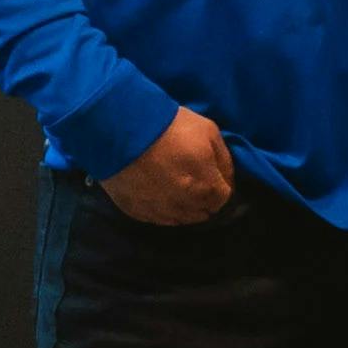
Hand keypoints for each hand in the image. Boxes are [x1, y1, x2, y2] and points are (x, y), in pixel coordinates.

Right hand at [97, 106, 236, 226]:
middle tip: (196, 182)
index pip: (223, 199)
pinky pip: (155, 218)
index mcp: (206, 188)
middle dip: (204, 200)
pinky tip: (160, 196)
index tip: (215, 178)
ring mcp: (158, 211)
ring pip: (179, 219)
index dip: (221, 188)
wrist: (121, 129)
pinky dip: (162, 210)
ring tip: (179, 191)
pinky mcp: (135, 211)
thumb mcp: (209, 133)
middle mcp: (184, 206)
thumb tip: (226, 179)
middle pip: (202, 212)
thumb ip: (223, 160)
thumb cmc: (170, 127)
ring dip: (184, 208)